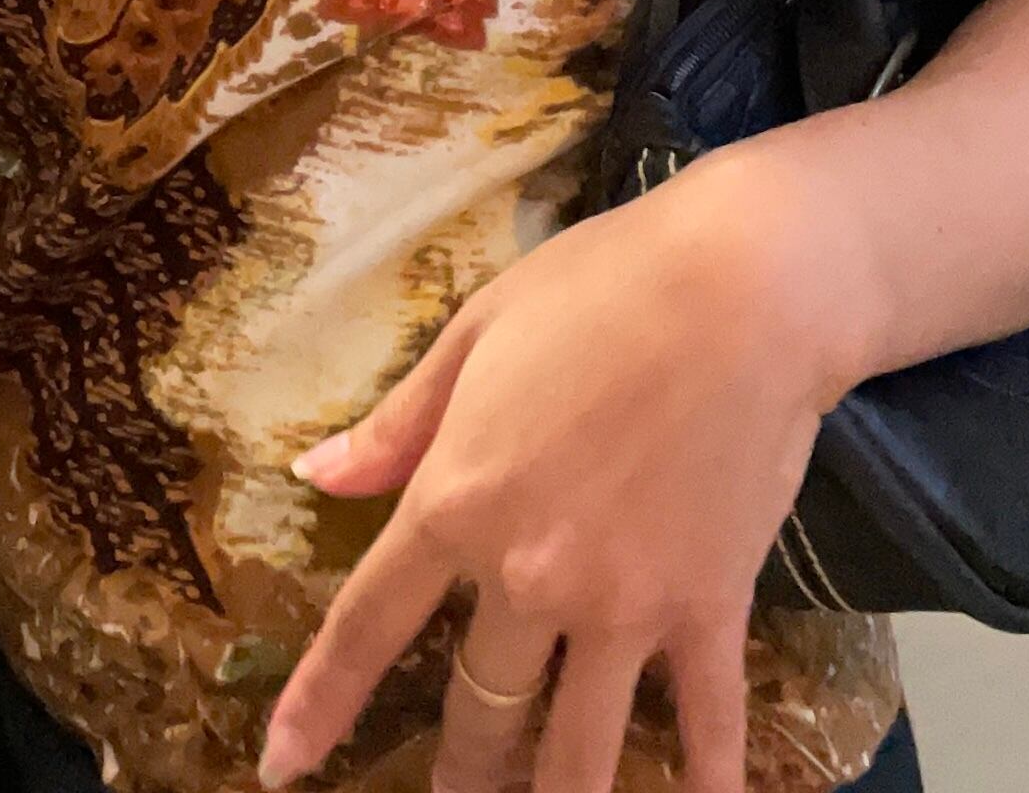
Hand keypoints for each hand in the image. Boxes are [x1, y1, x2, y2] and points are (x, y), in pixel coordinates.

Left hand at [256, 147, 860, 792]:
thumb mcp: (477, 329)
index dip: (319, 704)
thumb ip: (399, 421)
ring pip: (575, 749)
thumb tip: (316, 476)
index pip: (368, 626)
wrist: (745, 288)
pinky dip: (703, 781)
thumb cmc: (603, 286)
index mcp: (459, 501)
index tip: (283, 767)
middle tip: (454, 788)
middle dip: (460, 765)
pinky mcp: (710, 607)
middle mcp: (530, 575)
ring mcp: (625, 605)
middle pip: (479, 706)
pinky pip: (705, 721)